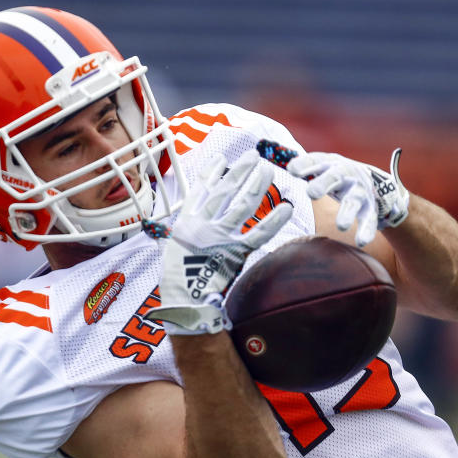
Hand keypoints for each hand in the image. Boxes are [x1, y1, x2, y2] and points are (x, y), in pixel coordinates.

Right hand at [145, 152, 292, 334]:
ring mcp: (220, 237)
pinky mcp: (236, 253)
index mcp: (186, 222)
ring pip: (243, 205)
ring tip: (269, 169)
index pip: (200, 190)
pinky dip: (274, 220)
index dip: (211, 172)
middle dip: (240, 171)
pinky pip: (259, 234)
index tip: (221, 158)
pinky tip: (287, 206)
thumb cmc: (175, 280)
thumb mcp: (171, 250)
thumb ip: (182, 234)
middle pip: (226, 191)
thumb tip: (187, 226)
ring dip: (257, 184)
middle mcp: (203, 224)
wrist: (183, 301)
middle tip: (254, 156)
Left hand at [287, 149, 408, 246]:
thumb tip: (289, 167)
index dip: (305, 165)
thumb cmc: (334, 174)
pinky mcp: (370, 209)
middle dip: (324, 183)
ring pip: (353, 201)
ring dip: (347, 213)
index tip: (292, 170)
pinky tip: (361, 242)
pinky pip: (369, 220)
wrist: (368, 179)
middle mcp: (347, 175)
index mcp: (331, 164)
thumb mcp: (321, 166)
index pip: (316, 161)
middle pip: (335, 177)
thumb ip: (305, 167)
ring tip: (341, 226)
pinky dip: (366, 231)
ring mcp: (359, 192)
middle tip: (311, 192)